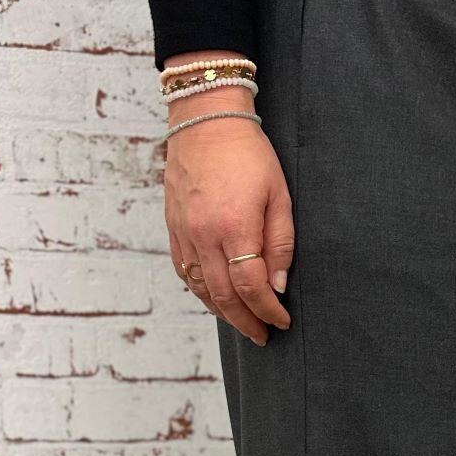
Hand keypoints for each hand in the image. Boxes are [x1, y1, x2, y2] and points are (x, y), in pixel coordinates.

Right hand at [162, 54, 292, 345]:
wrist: (204, 119)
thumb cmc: (249, 153)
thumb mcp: (278, 194)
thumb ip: (280, 243)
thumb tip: (279, 286)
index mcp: (234, 228)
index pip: (251, 287)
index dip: (268, 310)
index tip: (282, 321)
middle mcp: (204, 236)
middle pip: (224, 296)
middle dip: (246, 321)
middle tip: (263, 336)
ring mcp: (184, 233)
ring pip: (201, 288)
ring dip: (222, 312)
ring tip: (242, 322)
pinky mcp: (173, 227)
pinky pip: (185, 270)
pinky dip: (201, 290)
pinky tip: (215, 297)